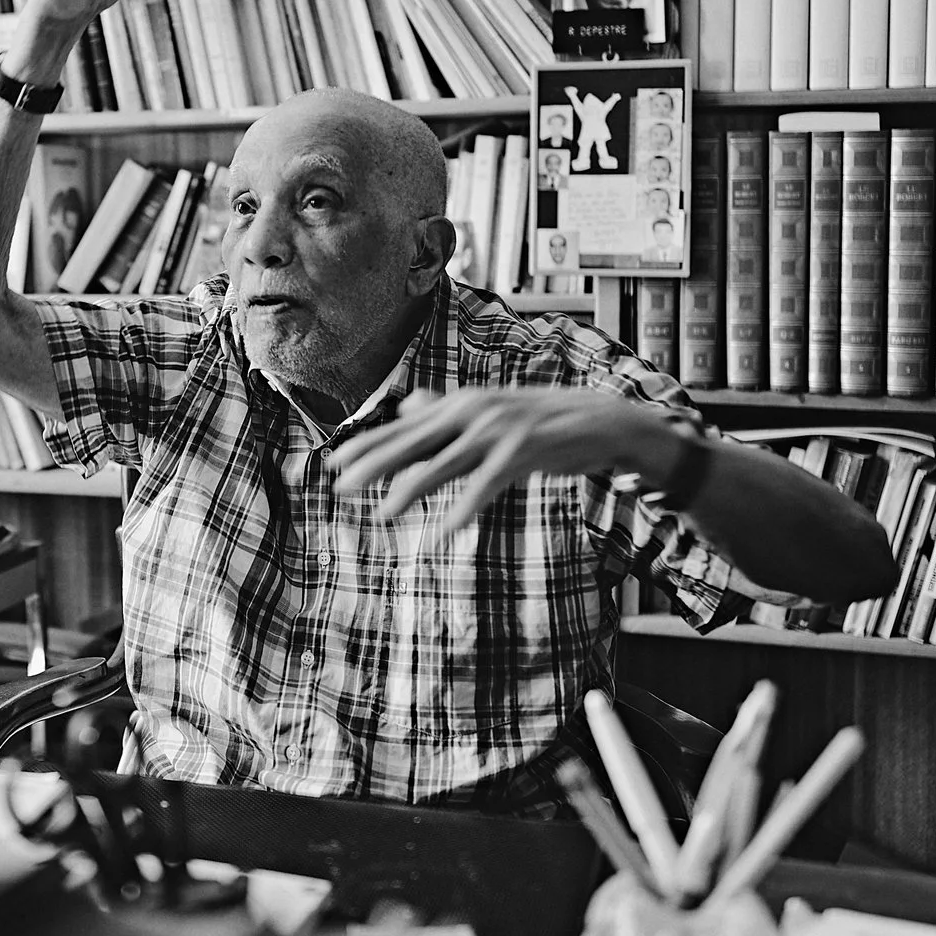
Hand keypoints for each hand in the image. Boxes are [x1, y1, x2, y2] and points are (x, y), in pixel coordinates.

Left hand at [327, 388, 680, 535]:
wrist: (601, 419)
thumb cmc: (542, 420)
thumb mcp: (491, 411)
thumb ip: (448, 413)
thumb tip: (411, 405)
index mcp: (462, 404)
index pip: (404, 428)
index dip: (369, 446)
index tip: (334, 464)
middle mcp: (473, 412)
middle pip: (413, 441)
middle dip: (374, 464)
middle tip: (340, 486)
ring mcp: (498, 430)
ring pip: (443, 463)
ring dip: (410, 490)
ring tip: (382, 513)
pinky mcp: (524, 451)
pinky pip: (487, 484)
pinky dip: (466, 507)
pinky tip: (447, 530)